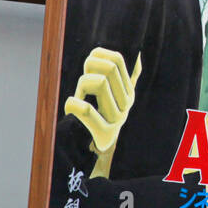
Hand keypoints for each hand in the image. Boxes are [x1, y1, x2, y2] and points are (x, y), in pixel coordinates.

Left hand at [64, 48, 142, 164]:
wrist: (94, 151)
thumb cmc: (99, 118)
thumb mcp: (113, 97)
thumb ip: (125, 79)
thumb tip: (137, 57)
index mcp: (129, 91)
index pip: (117, 59)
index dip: (98, 56)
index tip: (89, 69)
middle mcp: (127, 103)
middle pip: (109, 68)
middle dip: (89, 67)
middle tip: (82, 83)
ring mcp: (117, 118)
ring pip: (100, 82)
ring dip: (82, 85)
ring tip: (78, 97)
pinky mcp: (104, 133)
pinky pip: (87, 110)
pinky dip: (74, 103)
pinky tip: (70, 106)